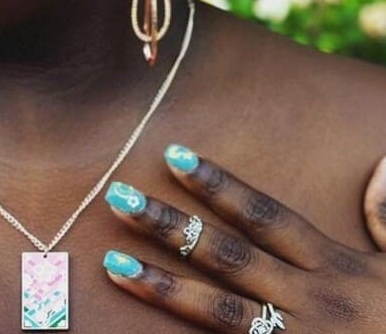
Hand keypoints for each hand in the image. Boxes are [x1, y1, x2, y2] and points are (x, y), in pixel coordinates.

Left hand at [101, 145, 385, 331]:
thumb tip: (379, 177)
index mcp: (337, 271)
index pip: (265, 217)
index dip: (219, 186)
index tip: (173, 156)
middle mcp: (311, 305)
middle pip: (228, 258)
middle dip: (170, 226)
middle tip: (117, 194)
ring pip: (219, 313)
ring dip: (162, 287)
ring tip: (112, 261)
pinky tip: (144, 332)